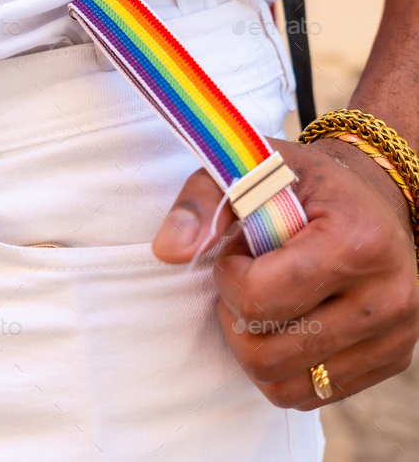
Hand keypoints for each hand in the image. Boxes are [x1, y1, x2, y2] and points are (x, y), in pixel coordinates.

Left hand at [152, 137, 418, 408]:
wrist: (374, 198)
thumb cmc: (307, 182)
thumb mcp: (255, 167)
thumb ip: (205, 200)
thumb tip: (167, 250)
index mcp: (356, 242)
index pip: (259, 299)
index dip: (228, 279)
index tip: (234, 254)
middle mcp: (386, 297)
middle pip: (267, 353)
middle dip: (236, 317)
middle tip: (244, 281)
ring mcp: (393, 336)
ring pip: (285, 385)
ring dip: (255, 346)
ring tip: (263, 301)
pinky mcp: (391, 360)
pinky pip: (311, 394)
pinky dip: (283, 365)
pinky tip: (288, 321)